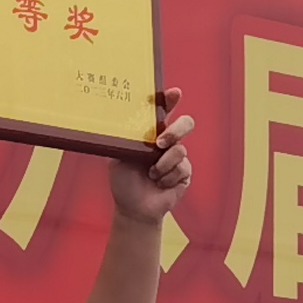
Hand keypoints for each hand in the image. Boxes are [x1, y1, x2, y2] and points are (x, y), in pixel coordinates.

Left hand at [108, 87, 195, 222]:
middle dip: (175, 131)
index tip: (174, 93)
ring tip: (151, 175)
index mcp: (151, 134)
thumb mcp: (117, 157)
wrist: (133, 208)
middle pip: (185, 124)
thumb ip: (124, 140)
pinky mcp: (185, 173)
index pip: (163, 112)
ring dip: (162, 165)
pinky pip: (182, 169)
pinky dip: (166, 178)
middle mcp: (167, 142)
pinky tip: (159, 184)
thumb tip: (120, 123)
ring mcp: (178, 157)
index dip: (170, 100)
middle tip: (160, 143)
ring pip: (180, 151)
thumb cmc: (124, 180)